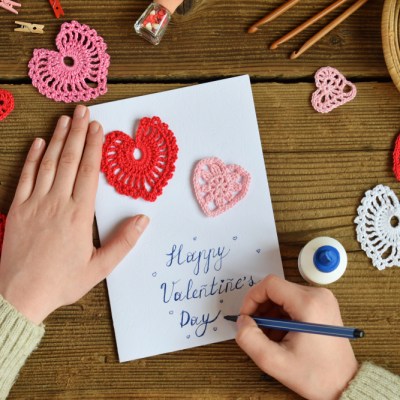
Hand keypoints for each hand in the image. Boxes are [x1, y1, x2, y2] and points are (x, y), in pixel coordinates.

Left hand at [0, 105, 148, 324]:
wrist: (21, 296)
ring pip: (48, 163)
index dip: (94, 146)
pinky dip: (32, 158)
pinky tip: (38, 143)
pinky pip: (25, 177)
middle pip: (69, 160)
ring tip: (65, 119)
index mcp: (79, 215)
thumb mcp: (100, 267)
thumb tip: (143, 219)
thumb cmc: (62, 281)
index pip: (89, 172)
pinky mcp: (17, 209)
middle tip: (83, 111)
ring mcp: (34, 203)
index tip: (98, 127)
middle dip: (77, 133)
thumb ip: (124, 242)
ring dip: (57, 139)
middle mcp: (57, 203)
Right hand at [235, 275, 357, 399]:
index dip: (252, 298)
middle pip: (276, 288)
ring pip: (282, 295)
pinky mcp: (321, 305)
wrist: (345, 385)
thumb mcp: (275, 362)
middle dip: (260, 308)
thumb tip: (241, 321)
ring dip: (270, 313)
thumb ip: (250, 339)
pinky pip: (292, 301)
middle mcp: (318, 295)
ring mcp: (322, 299)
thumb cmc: (317, 375)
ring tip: (269, 336)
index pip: (270, 284)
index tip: (246, 317)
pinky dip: (281, 315)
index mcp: (309, 304)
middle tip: (256, 329)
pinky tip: (281, 334)